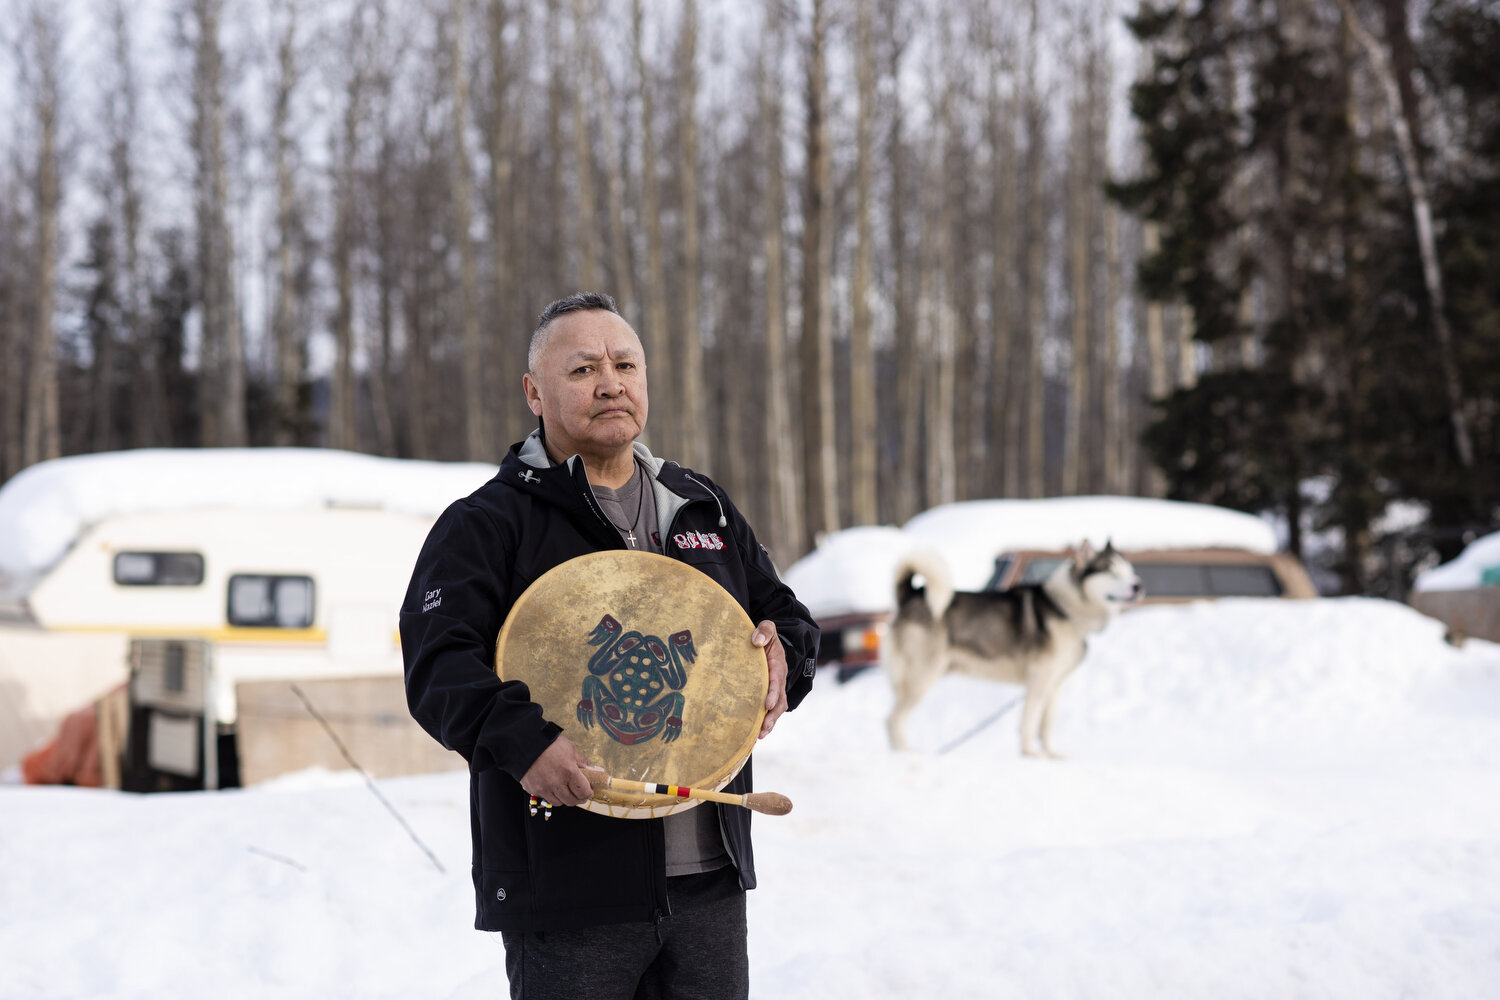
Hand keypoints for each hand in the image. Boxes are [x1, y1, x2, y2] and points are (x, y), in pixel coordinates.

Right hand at [519, 734, 593, 806]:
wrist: (525, 742)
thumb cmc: (549, 743)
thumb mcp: (571, 749)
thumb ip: (584, 763)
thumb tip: (598, 770)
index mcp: (569, 772)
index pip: (583, 792)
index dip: (588, 793)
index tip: (589, 791)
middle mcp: (556, 783)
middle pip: (571, 801)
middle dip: (578, 798)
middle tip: (579, 793)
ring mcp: (544, 788)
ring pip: (558, 802)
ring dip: (564, 798)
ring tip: (565, 789)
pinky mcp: (533, 789)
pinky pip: (545, 798)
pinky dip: (551, 795)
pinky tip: (552, 786)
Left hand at [752, 620, 787, 738]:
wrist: (769, 643)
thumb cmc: (765, 636)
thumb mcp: (767, 628)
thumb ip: (764, 631)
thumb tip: (755, 641)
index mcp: (777, 665)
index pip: (777, 681)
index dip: (774, 693)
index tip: (768, 704)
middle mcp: (779, 680)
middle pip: (780, 701)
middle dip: (773, 716)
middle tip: (763, 728)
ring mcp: (775, 689)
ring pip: (776, 710)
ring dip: (769, 723)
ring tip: (759, 736)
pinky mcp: (769, 695)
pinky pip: (769, 711)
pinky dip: (764, 723)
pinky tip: (754, 734)